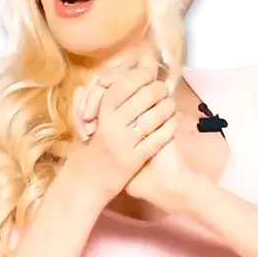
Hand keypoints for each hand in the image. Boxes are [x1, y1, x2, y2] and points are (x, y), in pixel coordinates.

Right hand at [65, 63, 178, 205]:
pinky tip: (174, 120)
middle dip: (159, 89)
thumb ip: (93, 96)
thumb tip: (112, 75)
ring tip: (170, 104)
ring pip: (154, 116)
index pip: (124, 85)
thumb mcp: (83, 119)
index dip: (141, 76)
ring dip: (167, 106)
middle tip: (163, 89)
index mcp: (99, 112)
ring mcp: (124, 142)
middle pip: (144, 96)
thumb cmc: (85, 147)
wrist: (84, 183)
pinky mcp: (135, 159)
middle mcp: (112, 125)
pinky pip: (158, 137)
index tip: (150, 73)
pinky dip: (170, 126)